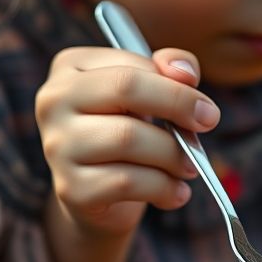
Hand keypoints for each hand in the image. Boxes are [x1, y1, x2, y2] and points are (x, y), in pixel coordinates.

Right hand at [35, 45, 220, 237]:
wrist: (100, 196)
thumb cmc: (129, 132)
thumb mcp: (150, 94)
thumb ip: (170, 70)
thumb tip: (184, 73)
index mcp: (70, 66)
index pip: (132, 65)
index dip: (178, 86)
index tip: (206, 109)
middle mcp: (53, 100)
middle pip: (125, 88)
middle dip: (178, 106)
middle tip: (208, 124)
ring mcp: (57, 145)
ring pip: (127, 137)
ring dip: (173, 154)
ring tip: (190, 166)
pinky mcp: (70, 188)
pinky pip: (127, 182)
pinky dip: (164, 188)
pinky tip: (177, 192)